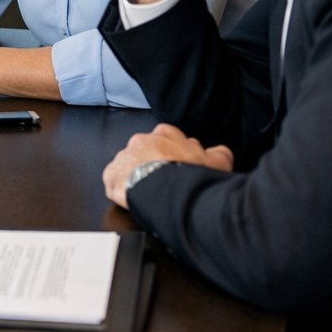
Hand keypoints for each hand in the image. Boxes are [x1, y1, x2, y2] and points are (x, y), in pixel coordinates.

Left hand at [102, 123, 234, 208]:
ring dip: (138, 175)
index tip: (180, 165)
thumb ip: (219, 154)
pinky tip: (135, 197)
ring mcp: (124, 157)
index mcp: (164, 134)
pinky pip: (115, 180)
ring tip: (151, 191)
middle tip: (166, 181)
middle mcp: (141, 141)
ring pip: (130, 164)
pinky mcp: (111, 175)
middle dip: (155, 163)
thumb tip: (220, 151)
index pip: (169, 138)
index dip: (176, 153)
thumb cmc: (190, 176)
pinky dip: (123, 188)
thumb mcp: (216, 163)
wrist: (167, 191)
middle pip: (148, 150)